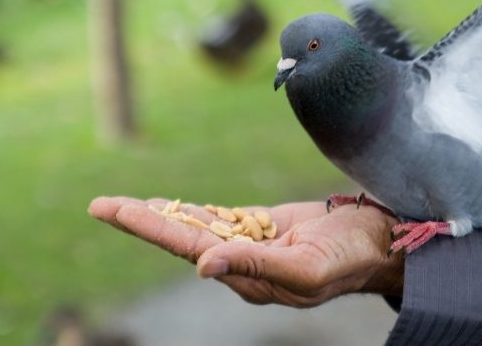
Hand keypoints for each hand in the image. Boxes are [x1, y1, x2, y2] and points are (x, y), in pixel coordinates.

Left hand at [88, 197, 402, 307]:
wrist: (381, 243)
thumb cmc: (350, 258)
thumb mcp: (305, 268)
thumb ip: (255, 267)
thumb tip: (201, 267)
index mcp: (246, 275)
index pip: (185, 247)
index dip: (148, 226)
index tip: (114, 210)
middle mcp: (241, 263)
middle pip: (181, 236)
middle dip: (140, 219)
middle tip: (100, 206)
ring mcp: (251, 245)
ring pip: (196, 227)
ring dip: (161, 214)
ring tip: (124, 206)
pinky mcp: (264, 229)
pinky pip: (220, 220)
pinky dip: (194, 212)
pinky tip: (173, 207)